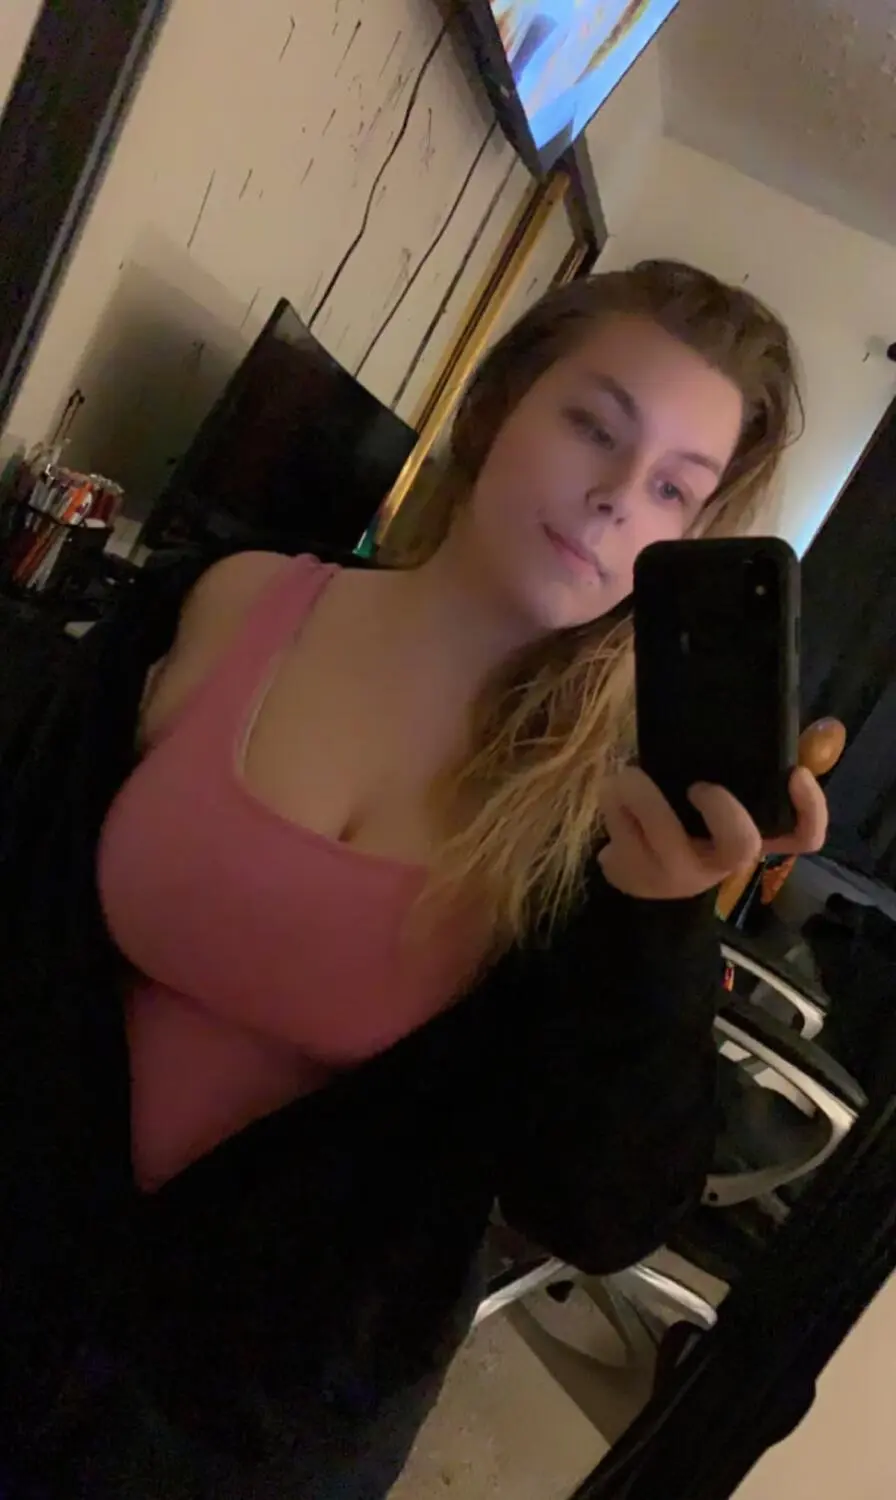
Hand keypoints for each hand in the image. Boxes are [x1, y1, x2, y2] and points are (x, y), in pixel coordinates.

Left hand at [598, 766, 827, 900]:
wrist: (637, 876)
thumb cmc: (686, 822)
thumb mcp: (715, 798)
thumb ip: (744, 767)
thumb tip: (792, 724)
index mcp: (748, 840)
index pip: (802, 837)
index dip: (810, 809)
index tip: (795, 774)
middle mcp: (719, 864)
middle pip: (741, 845)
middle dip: (719, 807)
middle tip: (695, 785)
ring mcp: (677, 876)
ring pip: (665, 836)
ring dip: (640, 794)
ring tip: (625, 774)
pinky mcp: (636, 878)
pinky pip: (623, 838)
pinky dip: (613, 808)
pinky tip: (612, 798)